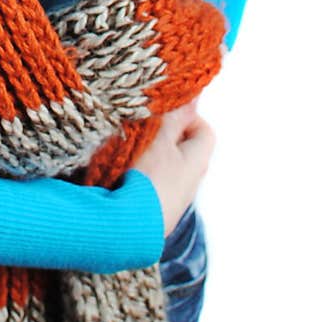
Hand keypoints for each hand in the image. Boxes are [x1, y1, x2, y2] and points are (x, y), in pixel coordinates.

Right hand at [132, 100, 214, 236]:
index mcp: (197, 162)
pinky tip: (118, 174)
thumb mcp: (158, 138)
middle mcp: (190, 184)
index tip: (162, 112)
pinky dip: (137, 177)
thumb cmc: (147, 178)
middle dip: (162, 136)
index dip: (186, 117)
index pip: (204, 130)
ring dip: (147, 157)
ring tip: (125, 151)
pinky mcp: (153, 215)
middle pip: (183, 149)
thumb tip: (194, 93)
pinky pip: (149, 187)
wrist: (127, 228)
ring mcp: (171, 203)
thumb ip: (175, 115)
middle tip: (140, 129)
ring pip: (164, 169)